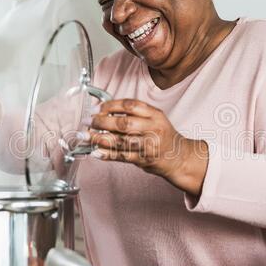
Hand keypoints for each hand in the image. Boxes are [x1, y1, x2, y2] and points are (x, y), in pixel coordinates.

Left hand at [87, 99, 208, 194]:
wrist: (179, 157)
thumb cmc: (163, 136)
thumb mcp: (155, 118)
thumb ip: (135, 113)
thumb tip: (105, 111)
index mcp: (155, 115)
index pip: (130, 105)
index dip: (110, 105)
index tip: (96, 108)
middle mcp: (153, 129)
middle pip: (124, 123)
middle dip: (102, 122)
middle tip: (88, 121)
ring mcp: (148, 145)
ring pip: (121, 141)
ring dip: (100, 139)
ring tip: (86, 136)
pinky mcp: (143, 160)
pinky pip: (122, 156)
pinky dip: (107, 154)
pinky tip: (95, 151)